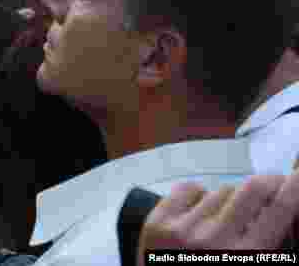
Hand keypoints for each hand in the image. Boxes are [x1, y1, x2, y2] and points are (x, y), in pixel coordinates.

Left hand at [138, 173, 298, 264]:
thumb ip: (268, 247)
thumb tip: (280, 208)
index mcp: (247, 258)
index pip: (279, 209)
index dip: (294, 188)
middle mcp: (214, 241)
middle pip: (252, 188)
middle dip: (268, 183)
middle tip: (273, 186)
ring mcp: (182, 229)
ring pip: (221, 190)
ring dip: (229, 202)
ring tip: (225, 223)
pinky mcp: (156, 222)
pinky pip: (189, 189)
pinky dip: (199, 197)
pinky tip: (199, 216)